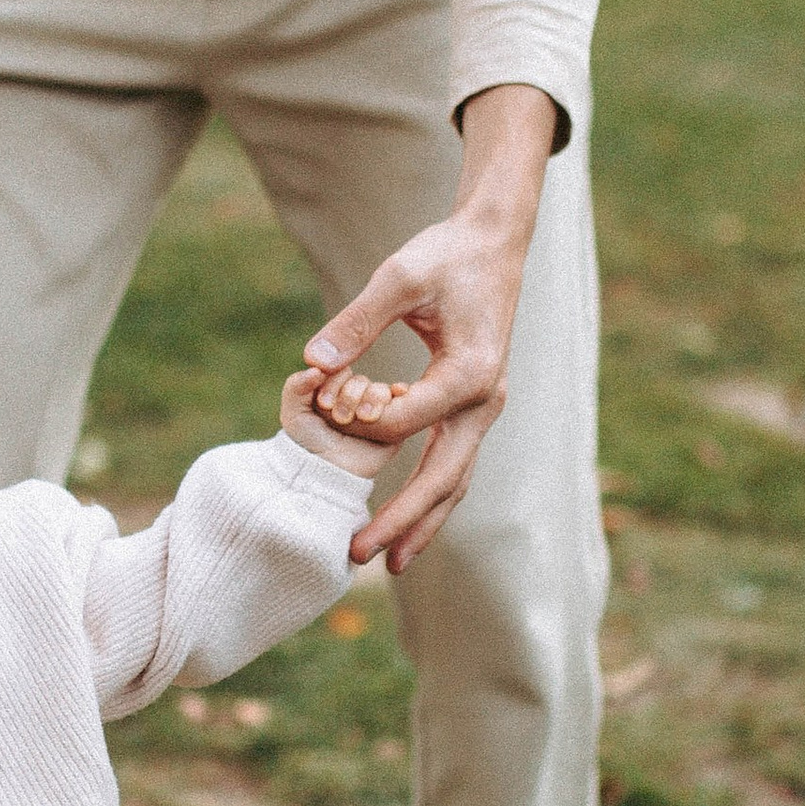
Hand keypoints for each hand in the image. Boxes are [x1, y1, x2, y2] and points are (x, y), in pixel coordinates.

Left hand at [278, 366, 393, 481]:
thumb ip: (296, 386)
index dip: (333, 383)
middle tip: (340, 419)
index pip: (339, 369)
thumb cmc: (308, 445)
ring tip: (361, 419)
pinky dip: (400, 393)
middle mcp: (355, 396)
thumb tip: (316, 367)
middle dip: (350, 397)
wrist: (329, 473)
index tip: (323, 405)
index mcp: (333, 388)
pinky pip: (402, 401)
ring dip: (370, 400)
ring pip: (380, 390)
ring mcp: (375, 409)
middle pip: (361, 380)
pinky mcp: (394, 423)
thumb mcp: (293, 414)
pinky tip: (398, 392)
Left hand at [301, 85, 555, 574]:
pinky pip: (451, 461)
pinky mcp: (473, 405)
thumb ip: (355, 321)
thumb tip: (311, 364)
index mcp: (471, 371)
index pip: (409, 419)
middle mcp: (485, 398)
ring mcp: (483, 406)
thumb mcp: (398, 277)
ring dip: (421, 521)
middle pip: (444, 476)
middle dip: (403, 519)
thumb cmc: (445, 254)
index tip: (326, 414)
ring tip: (389, 563)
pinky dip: (429, 494)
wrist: (493, 242)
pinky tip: (403, 520)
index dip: (364, 424)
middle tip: (361, 554)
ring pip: (454, 479)